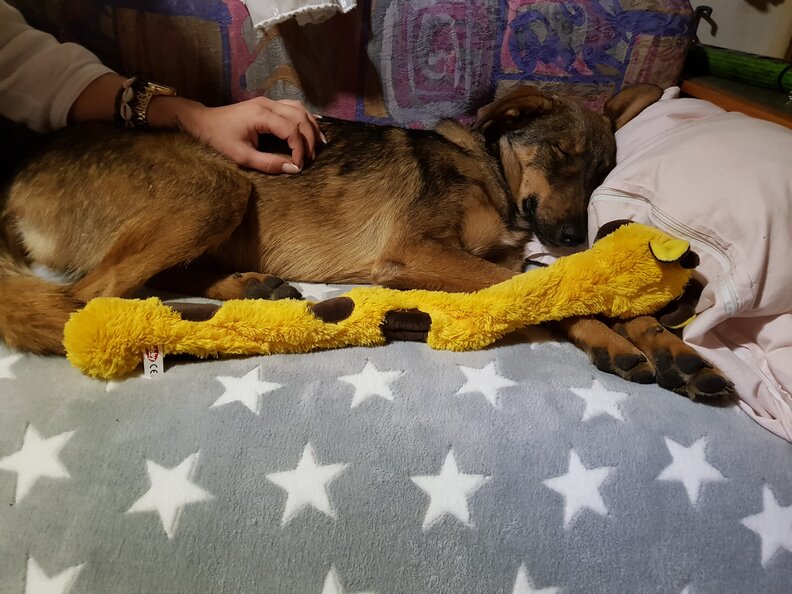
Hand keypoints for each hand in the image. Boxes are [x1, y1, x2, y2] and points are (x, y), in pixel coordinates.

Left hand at [173, 97, 324, 172]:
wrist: (204, 121)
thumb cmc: (219, 138)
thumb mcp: (241, 156)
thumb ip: (268, 163)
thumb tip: (293, 169)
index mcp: (260, 115)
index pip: (291, 130)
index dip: (299, 149)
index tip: (299, 165)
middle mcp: (268, 104)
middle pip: (300, 117)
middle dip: (310, 138)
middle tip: (311, 158)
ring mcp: (269, 101)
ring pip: (300, 109)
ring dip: (311, 126)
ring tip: (320, 144)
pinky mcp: (268, 104)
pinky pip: (294, 107)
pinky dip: (306, 117)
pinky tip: (314, 126)